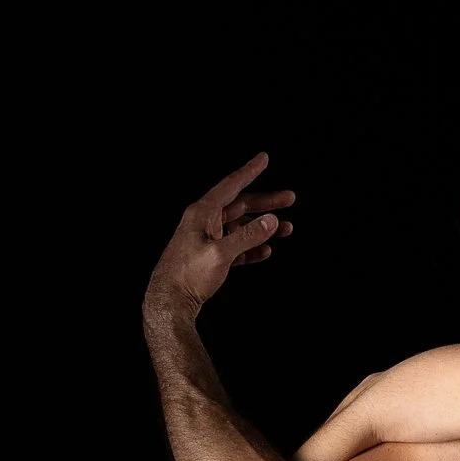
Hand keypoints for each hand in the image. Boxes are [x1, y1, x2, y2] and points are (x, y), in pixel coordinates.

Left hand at [144, 153, 294, 319]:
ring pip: (239, 226)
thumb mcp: (221, 254)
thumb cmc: (188, 276)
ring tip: (286, 229)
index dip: (249, 171)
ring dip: (262, 227)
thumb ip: (248, 236)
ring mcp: (206, 239)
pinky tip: (265, 251)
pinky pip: (235, 245)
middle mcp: (203, 222)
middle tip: (290, 198)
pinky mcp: (209, 256)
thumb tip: (271, 221)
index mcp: (202, 213)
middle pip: (240, 205)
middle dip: (266, 202)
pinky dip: (251, 246)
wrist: (169, 301)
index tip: (263, 158)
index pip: (230, 186)